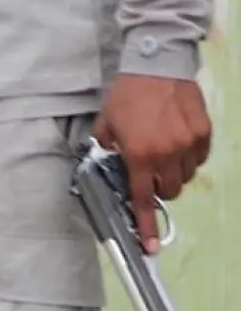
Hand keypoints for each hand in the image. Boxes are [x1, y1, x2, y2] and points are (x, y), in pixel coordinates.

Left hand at [94, 74, 211, 253]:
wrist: (156, 64)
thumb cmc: (127, 95)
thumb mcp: (105, 125)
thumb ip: (107, 149)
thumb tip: (109, 164)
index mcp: (138, 155)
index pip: (143, 198)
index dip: (147, 225)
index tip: (151, 246)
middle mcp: (166, 153)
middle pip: (170, 190)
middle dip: (160, 187)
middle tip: (150, 172)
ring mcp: (188, 143)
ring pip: (186, 176)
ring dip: (175, 172)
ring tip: (163, 152)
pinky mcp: (204, 131)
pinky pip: (200, 158)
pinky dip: (190, 157)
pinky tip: (178, 141)